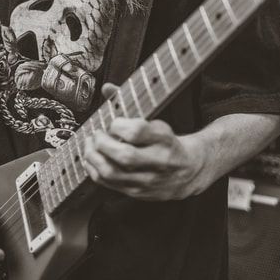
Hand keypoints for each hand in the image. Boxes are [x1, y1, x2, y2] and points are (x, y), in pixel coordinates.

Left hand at [83, 84, 203, 200]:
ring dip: (93, 157)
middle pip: (125, 156)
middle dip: (103, 143)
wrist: (190, 172)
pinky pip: (109, 184)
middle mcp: (158, 161)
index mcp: (165, 139)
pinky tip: (92, 159)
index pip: (138, 132)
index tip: (114, 122)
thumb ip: (131, 104)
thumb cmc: (168, 142)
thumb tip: (107, 88)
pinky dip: (94, 170)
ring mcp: (147, 180)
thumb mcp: (158, 122)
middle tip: (97, 134)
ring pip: (113, 173)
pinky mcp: (137, 192)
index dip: (119, 125)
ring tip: (90, 145)